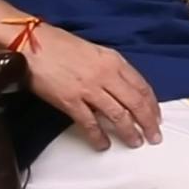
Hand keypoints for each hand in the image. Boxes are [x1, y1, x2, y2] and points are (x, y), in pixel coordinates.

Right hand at [21, 22, 161, 150]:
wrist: (32, 42)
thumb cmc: (60, 45)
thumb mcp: (94, 51)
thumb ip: (110, 69)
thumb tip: (121, 88)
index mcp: (114, 61)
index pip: (142, 86)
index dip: (152, 105)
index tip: (156, 118)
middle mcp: (106, 74)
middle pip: (135, 103)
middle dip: (147, 122)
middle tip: (154, 137)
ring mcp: (89, 88)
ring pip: (118, 115)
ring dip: (129, 132)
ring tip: (135, 143)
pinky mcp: (70, 100)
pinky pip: (89, 123)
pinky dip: (98, 136)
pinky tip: (103, 145)